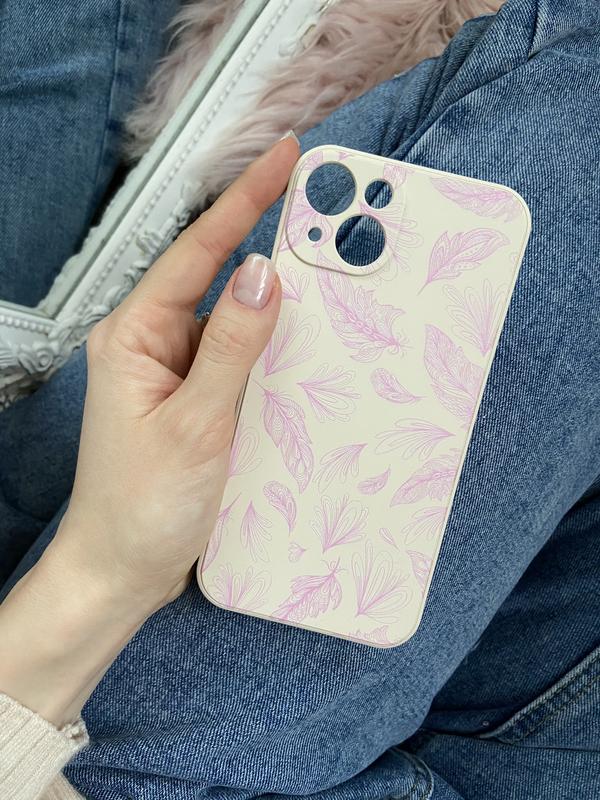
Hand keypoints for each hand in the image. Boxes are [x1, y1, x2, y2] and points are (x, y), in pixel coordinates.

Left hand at [54, 132, 299, 610]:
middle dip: (267, 242)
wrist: (124, 570)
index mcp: (134, 335)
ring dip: (274, 304)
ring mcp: (175, 371)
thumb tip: (262, 274)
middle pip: (216, 277)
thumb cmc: (144, 504)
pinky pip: (238, 357)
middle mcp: (152, 343)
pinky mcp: (195, 397)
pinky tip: (303, 345)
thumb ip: (229, 347)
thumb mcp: (195, 423)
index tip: (283, 159)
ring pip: (233, 320)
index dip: (243, 201)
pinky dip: (269, 348)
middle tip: (322, 214)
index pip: (196, 252)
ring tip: (326, 278)